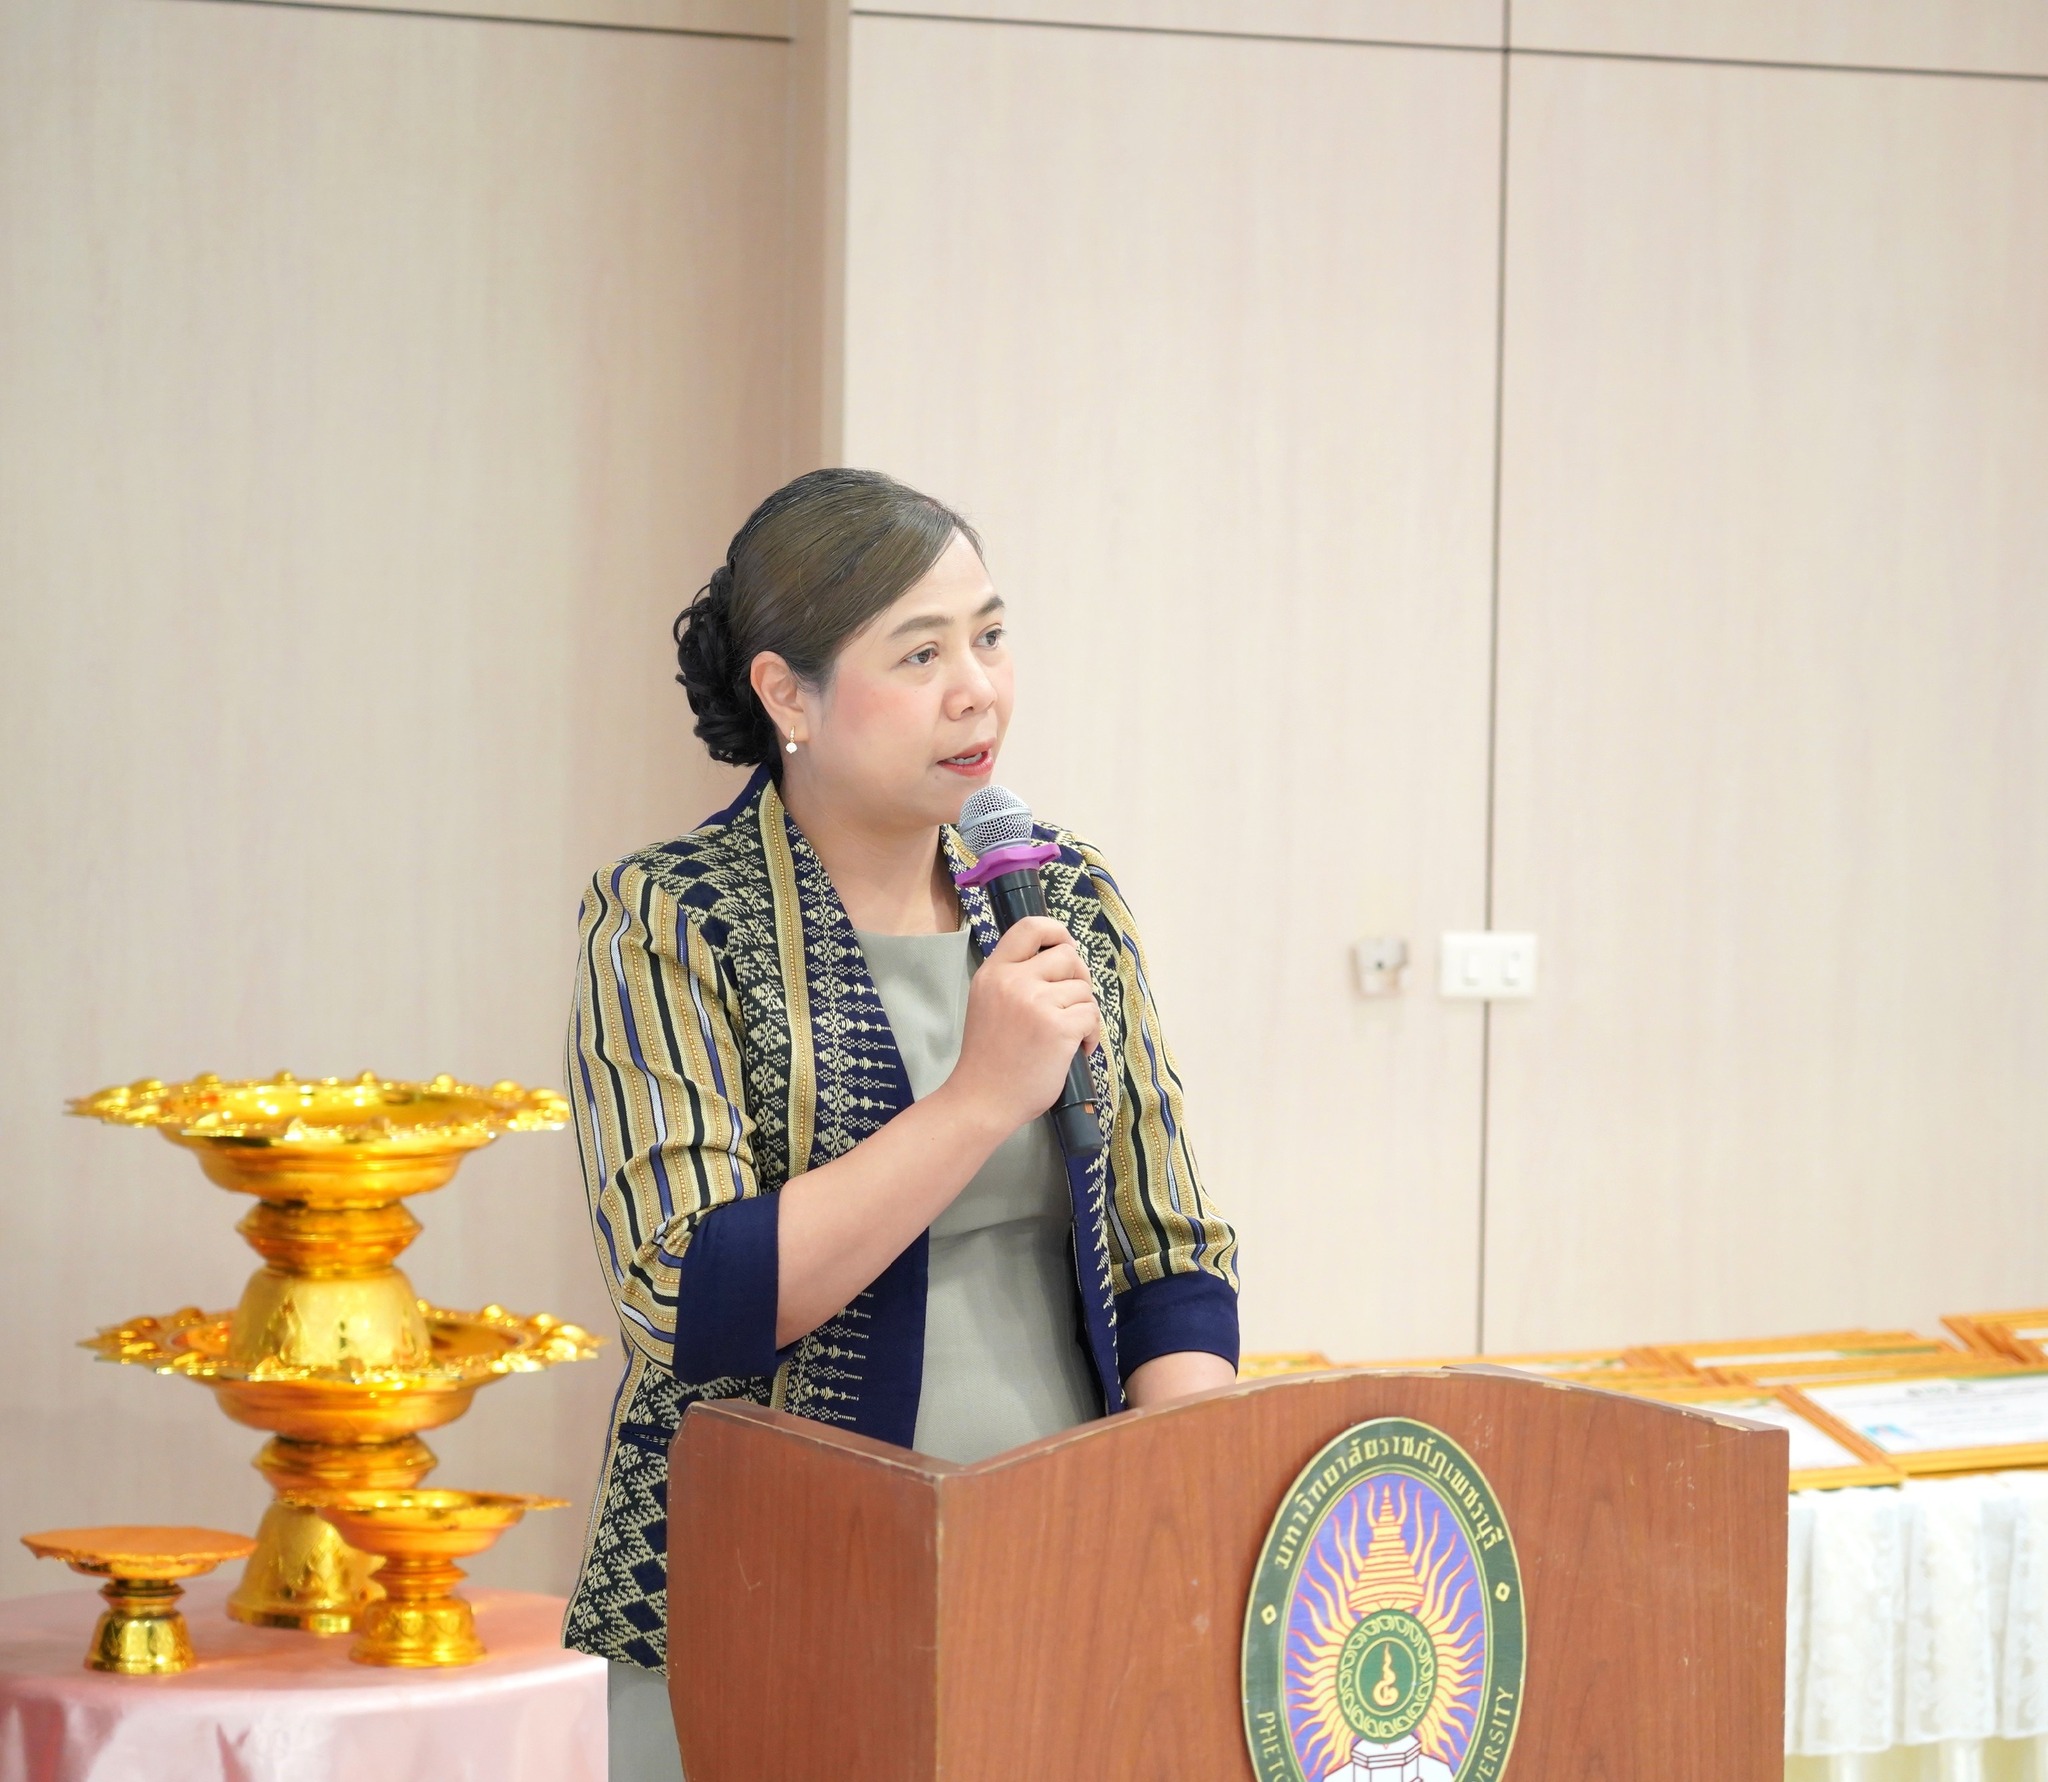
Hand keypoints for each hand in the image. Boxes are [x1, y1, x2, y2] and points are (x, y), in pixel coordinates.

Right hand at [941, 916, 1100, 1139]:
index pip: (1030, 927)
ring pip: (1083, 990)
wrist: (982, 1099)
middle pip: (1068, 956)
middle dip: (1079, 978)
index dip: (1056, 931)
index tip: (1065, 946)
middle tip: (1072, 1003)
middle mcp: (1014, 981)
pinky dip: (1091, 1034)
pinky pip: (1091, 1016)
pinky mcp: (1058, 1029)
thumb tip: (1061, 960)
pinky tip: (1077, 1049)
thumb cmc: (989, 1056)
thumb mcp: (987, 1002)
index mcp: (994, 972)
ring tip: (1068, 1035)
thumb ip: (1014, 978)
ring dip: (1083, 1012)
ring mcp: (1036, 1004)